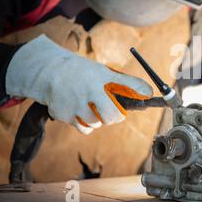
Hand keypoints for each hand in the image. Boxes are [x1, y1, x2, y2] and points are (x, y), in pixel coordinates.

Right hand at [6, 35, 152, 134]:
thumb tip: (149, 93)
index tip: (150, 96)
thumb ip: (126, 83)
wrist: (51, 73)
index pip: (127, 84)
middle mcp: (88, 90)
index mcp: (100, 77)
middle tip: (114, 112)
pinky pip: (85, 129)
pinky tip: (82, 113)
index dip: (140, 91)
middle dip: (116, 117)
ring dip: (99, 119)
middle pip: (112, 116)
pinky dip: (87, 125)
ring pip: (98, 123)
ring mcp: (75, 103)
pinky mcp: (64, 114)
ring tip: (92, 106)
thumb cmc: (85, 74)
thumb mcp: (104, 73)